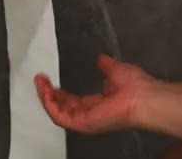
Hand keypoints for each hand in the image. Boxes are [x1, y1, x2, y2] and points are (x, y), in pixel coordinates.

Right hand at [35, 54, 157, 133]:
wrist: (142, 97)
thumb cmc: (134, 85)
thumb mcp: (116, 70)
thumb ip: (105, 66)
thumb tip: (100, 59)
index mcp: (98, 104)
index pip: (74, 101)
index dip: (61, 92)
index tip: (51, 80)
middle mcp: (90, 114)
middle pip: (63, 108)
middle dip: (49, 94)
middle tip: (40, 79)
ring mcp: (85, 120)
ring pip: (58, 112)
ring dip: (46, 97)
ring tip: (39, 81)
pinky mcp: (81, 123)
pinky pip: (59, 116)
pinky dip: (50, 103)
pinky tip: (45, 89)